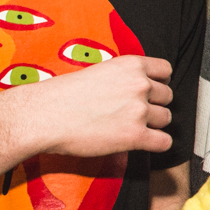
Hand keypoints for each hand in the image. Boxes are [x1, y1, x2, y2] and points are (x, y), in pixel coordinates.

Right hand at [19, 56, 174, 157]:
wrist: (42, 116)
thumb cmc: (63, 95)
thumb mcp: (99, 71)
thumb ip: (124, 77)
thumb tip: (140, 87)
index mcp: (131, 65)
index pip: (165, 70)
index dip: (159, 82)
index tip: (150, 91)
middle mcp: (140, 85)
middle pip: (167, 96)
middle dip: (154, 104)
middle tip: (134, 113)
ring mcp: (139, 111)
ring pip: (166, 118)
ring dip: (153, 124)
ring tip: (131, 127)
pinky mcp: (135, 136)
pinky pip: (164, 142)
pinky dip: (157, 144)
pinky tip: (143, 143)